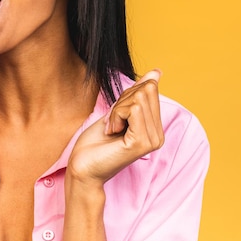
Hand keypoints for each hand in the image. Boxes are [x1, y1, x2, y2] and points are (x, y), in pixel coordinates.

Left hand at [66, 70, 164, 187]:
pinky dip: (116, 116)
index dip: (126, 95)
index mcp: (155, 128)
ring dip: (117, 110)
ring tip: (112, 129)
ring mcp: (152, 140)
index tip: (116, 116)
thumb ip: (138, 94)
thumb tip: (157, 72)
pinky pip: (132, 109)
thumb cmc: (96, 142)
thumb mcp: (118, 111)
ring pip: (138, 98)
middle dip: (122, 101)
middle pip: (146, 90)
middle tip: (112, 123)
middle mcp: (158, 135)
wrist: (82, 168)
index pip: (150, 88)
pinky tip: (112, 132)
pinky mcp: (141, 143)